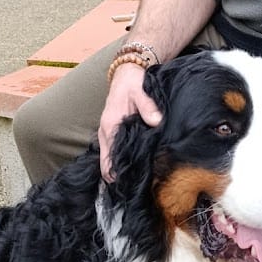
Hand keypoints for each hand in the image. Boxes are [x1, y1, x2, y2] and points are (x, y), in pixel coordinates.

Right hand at [99, 63, 162, 180]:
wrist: (126, 72)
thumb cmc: (133, 82)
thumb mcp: (141, 92)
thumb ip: (148, 107)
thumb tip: (156, 122)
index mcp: (110, 125)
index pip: (108, 159)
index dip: (116, 175)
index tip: (129, 185)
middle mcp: (105, 132)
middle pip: (106, 164)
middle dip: (117, 178)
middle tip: (133, 190)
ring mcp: (107, 132)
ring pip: (109, 159)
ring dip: (118, 171)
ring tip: (134, 183)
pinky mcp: (112, 131)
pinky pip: (112, 152)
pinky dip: (119, 161)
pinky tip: (132, 169)